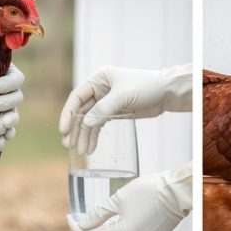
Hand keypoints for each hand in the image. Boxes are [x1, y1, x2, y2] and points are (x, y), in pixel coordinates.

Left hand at [0, 64, 23, 139]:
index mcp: (3, 74)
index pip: (17, 79)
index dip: (9, 84)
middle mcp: (5, 91)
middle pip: (17, 97)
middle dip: (8, 102)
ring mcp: (1, 107)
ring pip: (14, 113)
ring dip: (11, 118)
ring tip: (2, 123)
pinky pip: (7, 128)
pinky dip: (8, 132)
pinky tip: (5, 136)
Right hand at [60, 64, 191, 153]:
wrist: (167, 92)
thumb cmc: (146, 87)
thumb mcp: (123, 96)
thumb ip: (104, 109)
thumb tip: (86, 123)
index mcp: (98, 79)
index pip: (77, 97)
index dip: (68, 114)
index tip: (64, 130)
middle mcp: (100, 90)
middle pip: (81, 111)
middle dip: (74, 129)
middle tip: (68, 145)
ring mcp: (106, 102)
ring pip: (89, 120)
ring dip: (84, 135)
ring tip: (80, 151)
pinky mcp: (115, 112)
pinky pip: (100, 125)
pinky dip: (95, 136)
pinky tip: (91, 147)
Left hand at [68, 163, 191, 230]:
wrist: (179, 191)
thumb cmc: (150, 191)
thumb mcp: (118, 199)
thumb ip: (98, 214)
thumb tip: (83, 224)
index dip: (77, 229)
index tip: (69, 218)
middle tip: (79, 221)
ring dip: (106, 230)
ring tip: (99, 217)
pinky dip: (122, 229)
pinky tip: (120, 218)